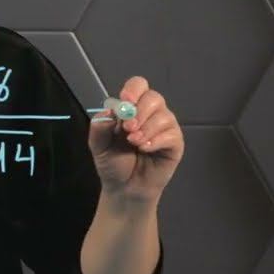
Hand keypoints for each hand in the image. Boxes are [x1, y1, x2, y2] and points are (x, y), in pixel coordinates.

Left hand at [87, 76, 183, 202]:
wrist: (124, 187)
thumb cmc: (112, 162)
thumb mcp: (98, 144)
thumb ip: (99, 127)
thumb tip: (109, 111)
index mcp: (131, 109)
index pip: (138, 86)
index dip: (133, 89)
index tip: (125, 100)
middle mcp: (150, 114)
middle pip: (154, 98)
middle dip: (139, 111)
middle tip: (127, 128)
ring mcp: (164, 128)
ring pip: (164, 116)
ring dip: (147, 128)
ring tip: (134, 143)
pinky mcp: (175, 144)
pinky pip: (172, 134)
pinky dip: (156, 140)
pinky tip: (145, 149)